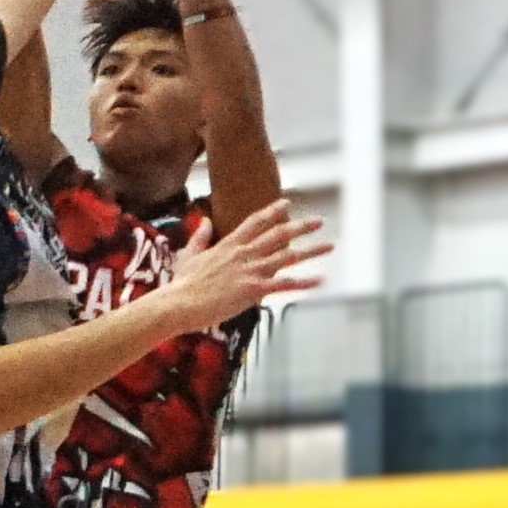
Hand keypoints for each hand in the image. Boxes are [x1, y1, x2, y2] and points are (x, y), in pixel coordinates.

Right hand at [148, 194, 329, 335]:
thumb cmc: (182, 284)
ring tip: (329, 245)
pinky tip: (320, 280)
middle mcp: (243, 253)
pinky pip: (284, 284)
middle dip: (300, 227)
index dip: (273, 211)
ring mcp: (250, 270)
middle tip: (318, 221)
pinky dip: (304, 282)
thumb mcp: (189, 254)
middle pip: (278, 234)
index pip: (255, 222)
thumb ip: (200, 237)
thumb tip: (204, 222)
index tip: (287, 203)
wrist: (178, 303)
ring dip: (310, 250)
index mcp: (229, 244)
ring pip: (287, 256)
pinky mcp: (253, 289)